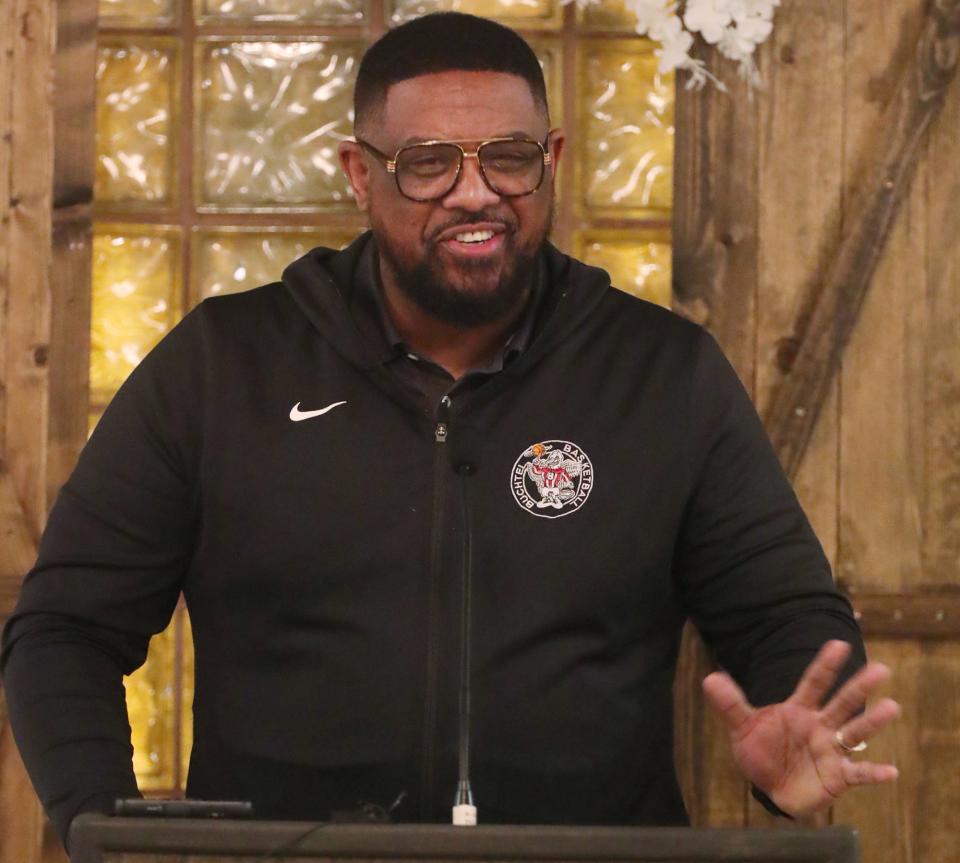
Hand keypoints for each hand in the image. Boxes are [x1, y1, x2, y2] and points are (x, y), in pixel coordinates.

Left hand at [702, 639, 900, 816]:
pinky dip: (874, 773)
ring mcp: (831, 750)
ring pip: (854, 733)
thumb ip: (730, 704)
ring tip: (891, 706)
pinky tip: (892, 771)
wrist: (769, 788)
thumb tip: (709, 677)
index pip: (813, 683)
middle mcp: (820, 725)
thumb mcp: (742, 727)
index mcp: (798, 709)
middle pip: (841, 703)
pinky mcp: (838, 776)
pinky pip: (858, 773)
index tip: (839, 644)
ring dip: (872, 722)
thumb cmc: (761, 751)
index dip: (825, 664)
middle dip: (859, 687)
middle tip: (881, 669)